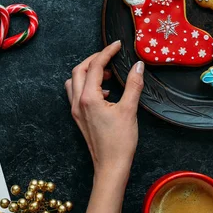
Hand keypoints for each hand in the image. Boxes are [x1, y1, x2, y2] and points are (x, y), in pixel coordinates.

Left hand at [65, 40, 144, 176]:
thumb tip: (138, 66)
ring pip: (74, 82)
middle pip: (79, 70)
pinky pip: (77, 95)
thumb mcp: (129, 110)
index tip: (117, 45)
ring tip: (107, 74)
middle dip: (94, 60)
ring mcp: (76, 111)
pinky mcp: (80, 118)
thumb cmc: (119, 143)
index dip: (107, 52)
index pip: (95, 67)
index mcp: (88, 98)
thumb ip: (134, 85)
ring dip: (88, 73)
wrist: (111, 166)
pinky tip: (106, 93)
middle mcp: (78, 103)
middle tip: (110, 56)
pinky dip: (88, 86)